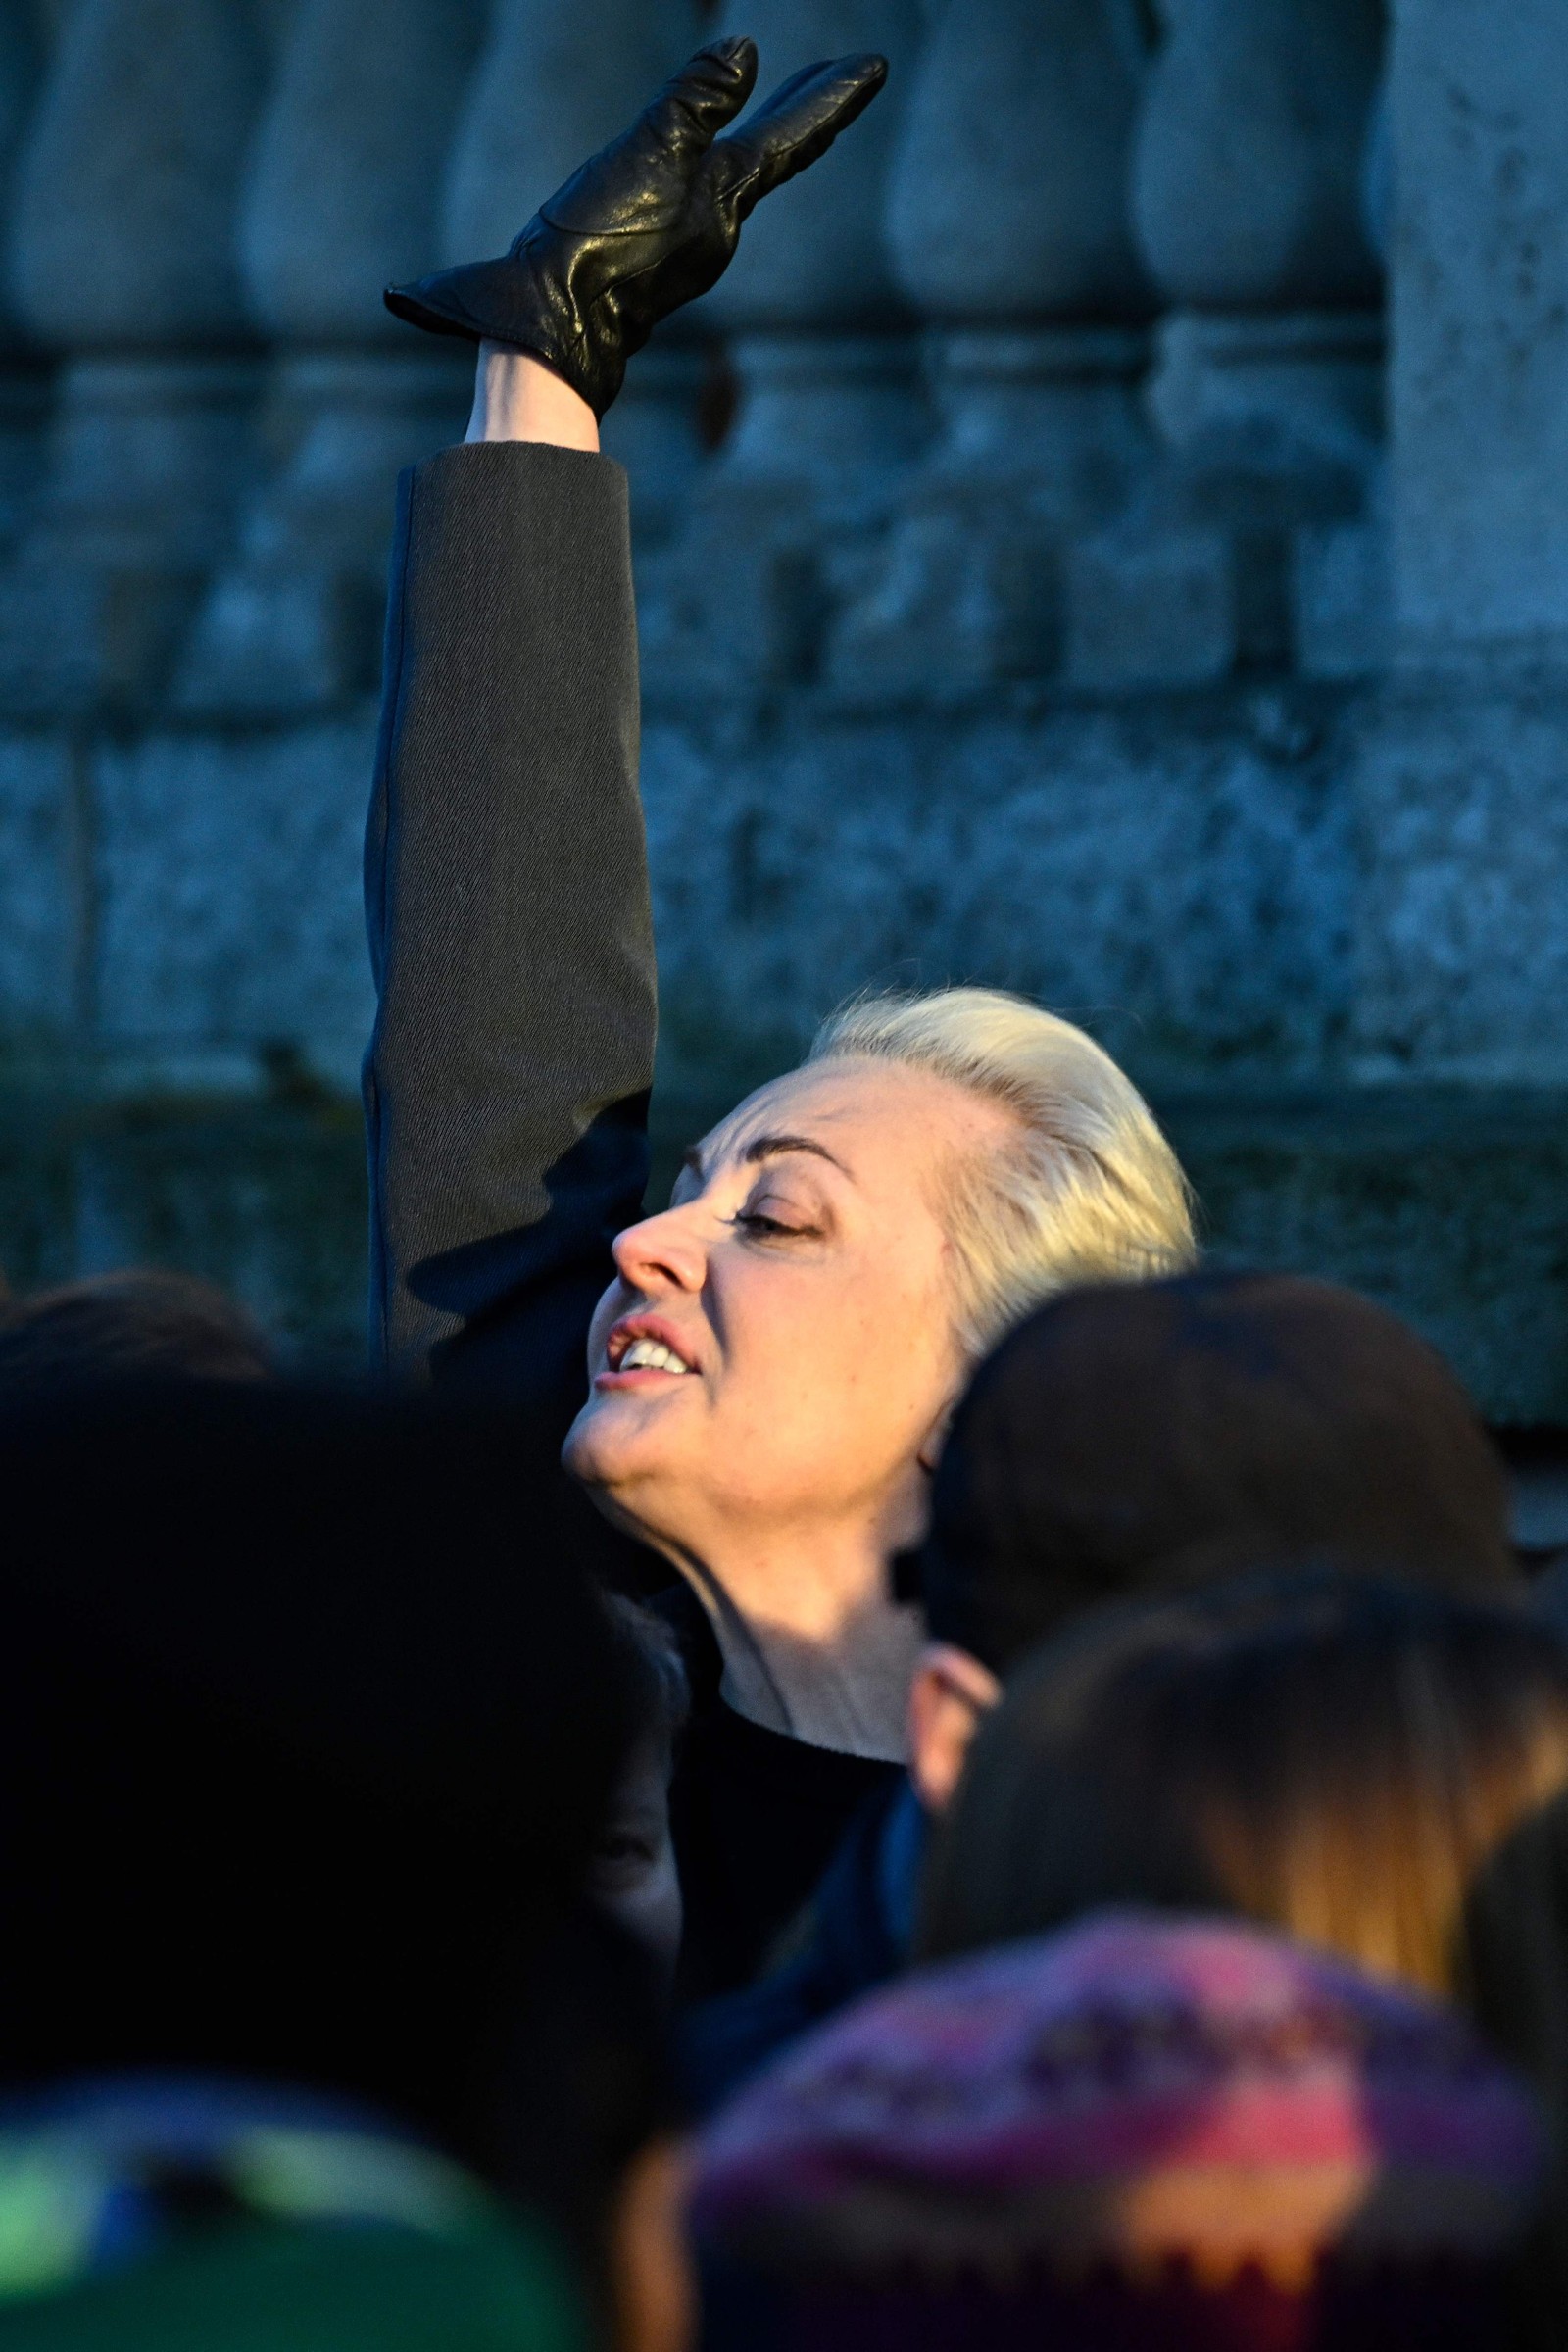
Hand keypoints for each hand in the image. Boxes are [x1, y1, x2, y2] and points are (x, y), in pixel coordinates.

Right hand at [386, 37, 887, 420]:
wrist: (554, 328)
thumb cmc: (602, 244)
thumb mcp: (650, 156)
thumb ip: (694, 104)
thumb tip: (744, 53)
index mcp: (725, 200)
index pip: (792, 137)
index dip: (833, 97)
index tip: (876, 65)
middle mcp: (715, 228)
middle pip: (771, 155)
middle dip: (803, 111)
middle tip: (835, 76)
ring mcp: (683, 247)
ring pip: (729, 178)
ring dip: (752, 138)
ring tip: (771, 108)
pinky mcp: (646, 261)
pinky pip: (689, 198)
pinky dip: (703, 168)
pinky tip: (684, 169)